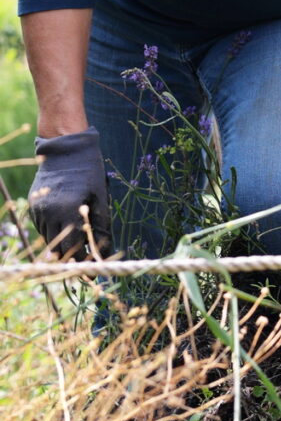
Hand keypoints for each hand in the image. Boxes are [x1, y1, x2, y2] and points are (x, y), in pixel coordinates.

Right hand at [28, 127, 112, 259]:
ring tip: (76, 250)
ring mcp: (38, 209)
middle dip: (71, 260)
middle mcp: (49, 213)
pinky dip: (53, 232)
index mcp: (68, 211)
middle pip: (58, 249)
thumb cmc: (89, 170)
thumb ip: (102, 226)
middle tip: (84, 266)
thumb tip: (106, 251)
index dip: (84, 264)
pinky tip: (65, 231)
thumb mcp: (100, 197)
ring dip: (61, 246)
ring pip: (48, 239)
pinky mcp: (33, 204)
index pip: (74, 249)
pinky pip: (42, 226)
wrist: (66, 147)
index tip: (92, 274)